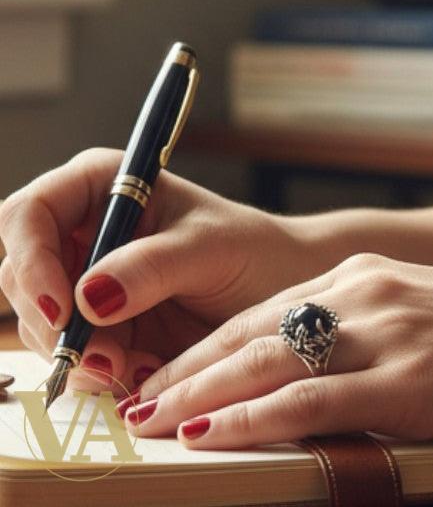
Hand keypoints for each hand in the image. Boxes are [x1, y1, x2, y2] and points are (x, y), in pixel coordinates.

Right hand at [0, 148, 327, 394]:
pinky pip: (71, 354)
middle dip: (54, 323)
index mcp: (105, 185)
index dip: (31, 260)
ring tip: (133, 365)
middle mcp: (85, 229)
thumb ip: (152, 266)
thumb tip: (89, 295)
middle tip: (102, 357)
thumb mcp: (210, 249)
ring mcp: (87, 279)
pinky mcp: (98, 325)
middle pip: (22, 275)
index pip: (31, 212)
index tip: (62, 310)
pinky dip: (97, 371)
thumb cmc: (254, 250)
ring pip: (41, 323)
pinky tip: (139, 370)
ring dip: (79, 354)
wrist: (282, 292)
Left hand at [127, 253, 432, 448]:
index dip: (211, 347)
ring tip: (148, 424)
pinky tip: (212, 435)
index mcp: (375, 274)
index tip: (168, 377)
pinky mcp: (411, 380)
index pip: (269, 310)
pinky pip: (313, 399)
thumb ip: (378, 338)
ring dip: (200, 396)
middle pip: (254, 331)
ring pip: (268, 361)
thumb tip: (325, 377)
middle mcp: (371, 291)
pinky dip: (254, 419)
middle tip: (133, 404)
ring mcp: (389, 332)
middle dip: (188, 371)